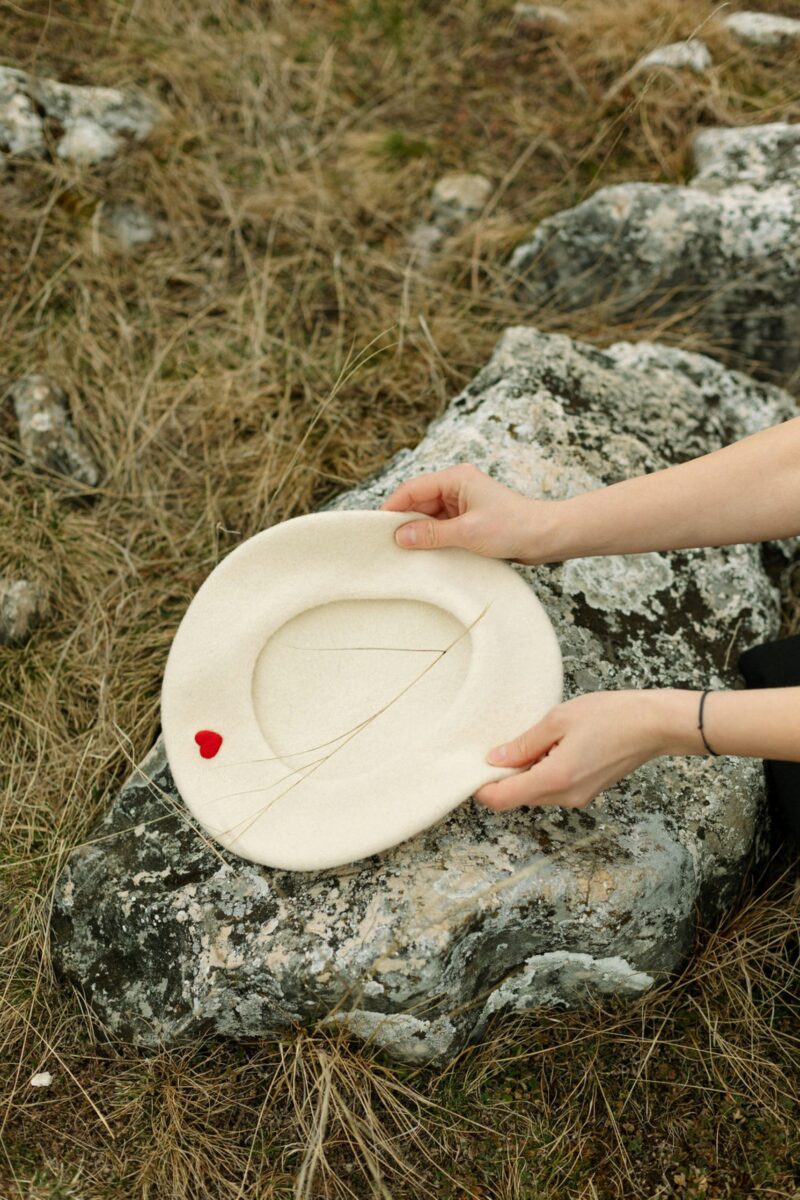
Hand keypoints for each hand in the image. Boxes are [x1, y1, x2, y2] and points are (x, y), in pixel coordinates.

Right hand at [380, 464, 558, 563]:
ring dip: (419, 534)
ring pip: (429, 517)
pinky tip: (425, 555)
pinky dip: (432, 540)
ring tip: (405, 553)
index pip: (413, 489)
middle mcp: (457, 488)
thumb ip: (431, 534)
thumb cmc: (514, 527)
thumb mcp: (467, 532)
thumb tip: (399, 536)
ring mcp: (463, 505)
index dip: (392, 507)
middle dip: (404, 523)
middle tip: (387, 545)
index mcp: (456, 478)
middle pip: (418, 503)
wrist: (546, 538)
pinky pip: (441, 528)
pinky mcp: (468, 521)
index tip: (376, 527)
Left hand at [474, 690, 694, 810]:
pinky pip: (554, 789)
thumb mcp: (558, 720)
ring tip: (535, 741)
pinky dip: (543, 773)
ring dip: (525, 773)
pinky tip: (552, 747)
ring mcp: (578, 797)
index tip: (474, 769)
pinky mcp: (587, 792)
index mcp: (554, 778)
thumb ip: (524, 743)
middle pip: (518, 798)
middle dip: (504, 778)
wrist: (654, 724)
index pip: (502, 799)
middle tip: (503, 746)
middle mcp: (565, 796)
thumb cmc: (611, 716)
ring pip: (536, 794)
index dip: (482, 788)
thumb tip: (495, 758)